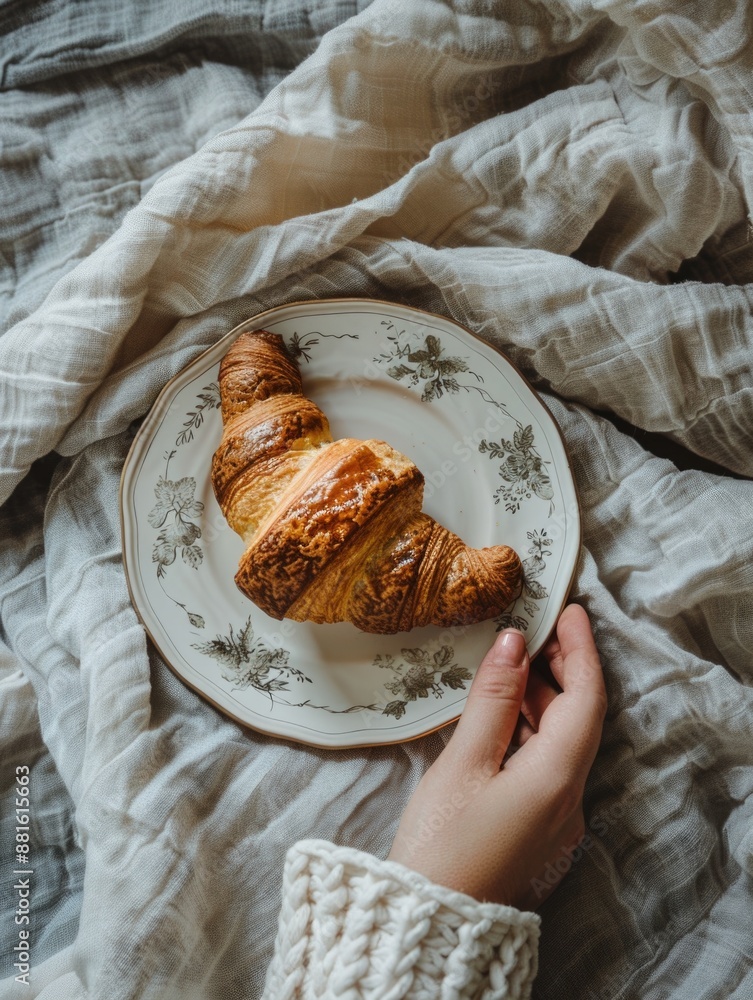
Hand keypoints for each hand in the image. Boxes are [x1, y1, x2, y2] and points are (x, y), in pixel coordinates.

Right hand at [387, 603, 606, 909]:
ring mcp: (559, 820)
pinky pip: (550, 767)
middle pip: (580, 720)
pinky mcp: (540, 831)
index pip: (586, 699)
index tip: (570, 611)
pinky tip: (505, 716)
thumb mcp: (462, 764)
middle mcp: (570, 800)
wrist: (429, 923)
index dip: (581, 650)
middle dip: (563, 671)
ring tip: (513, 665)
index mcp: (556, 779)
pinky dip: (533, 732)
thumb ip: (493, 700)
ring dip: (545, 701)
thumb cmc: (439, 845)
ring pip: (565, 744)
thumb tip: (514, 642)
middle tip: (536, 629)